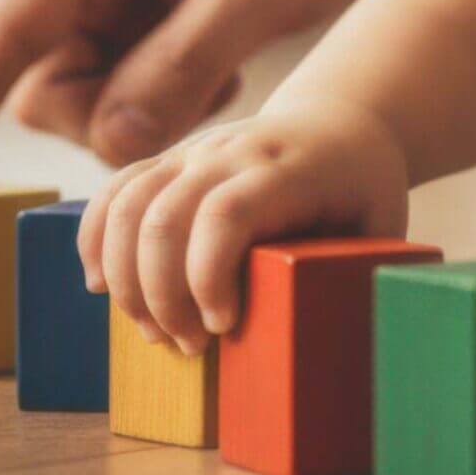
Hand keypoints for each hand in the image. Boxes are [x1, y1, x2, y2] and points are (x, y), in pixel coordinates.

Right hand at [0, 0, 427, 184]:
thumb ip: (178, 71)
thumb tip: (105, 143)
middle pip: (45, 84)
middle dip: (110, 115)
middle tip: (207, 85)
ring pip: (87, 97)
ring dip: (150, 109)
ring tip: (227, 61)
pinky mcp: (140, 11)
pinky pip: (127, 88)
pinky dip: (173, 96)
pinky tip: (228, 59)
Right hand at [78, 99, 409, 352]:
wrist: (339, 127)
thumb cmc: (363, 193)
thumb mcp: (380, 228)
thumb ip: (357, 271)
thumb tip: (343, 339)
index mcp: (288, 168)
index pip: (226, 211)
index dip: (208, 274)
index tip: (222, 327)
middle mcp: (230, 152)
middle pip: (166, 216)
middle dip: (163, 295)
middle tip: (191, 347)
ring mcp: (192, 153)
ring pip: (129, 206)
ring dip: (128, 280)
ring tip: (156, 334)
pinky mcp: (167, 162)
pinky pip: (115, 193)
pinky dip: (96, 241)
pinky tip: (100, 286)